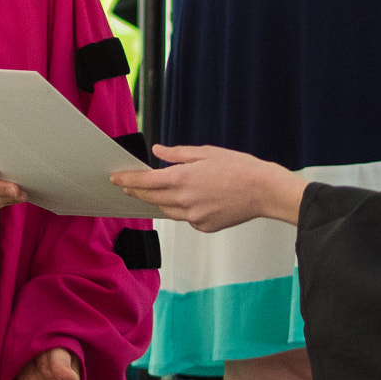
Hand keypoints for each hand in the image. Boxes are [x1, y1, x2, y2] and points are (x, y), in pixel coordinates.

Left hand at [112, 144, 303, 231]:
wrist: (264, 191)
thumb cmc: (239, 168)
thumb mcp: (206, 153)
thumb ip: (177, 154)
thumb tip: (158, 152)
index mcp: (182, 179)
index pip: (144, 182)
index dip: (127, 180)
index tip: (116, 179)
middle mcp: (184, 201)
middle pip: (151, 198)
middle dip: (137, 192)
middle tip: (127, 186)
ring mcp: (194, 217)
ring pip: (167, 211)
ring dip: (158, 201)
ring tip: (154, 193)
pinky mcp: (204, 227)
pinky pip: (186, 218)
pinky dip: (183, 209)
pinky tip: (192, 199)